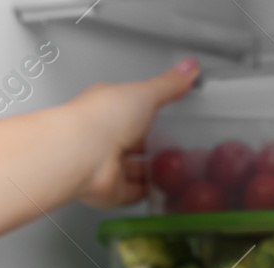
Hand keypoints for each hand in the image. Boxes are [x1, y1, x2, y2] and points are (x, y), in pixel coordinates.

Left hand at [69, 58, 199, 208]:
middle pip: (131, 142)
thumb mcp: (145, 93)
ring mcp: (106, 165)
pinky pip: (131, 193)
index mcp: (107, 107)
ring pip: (131, 169)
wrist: (83, 153)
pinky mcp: (110, 190)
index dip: (148, 111)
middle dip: (150, 145)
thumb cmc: (103, 118)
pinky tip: (160, 190)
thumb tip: (189, 68)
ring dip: (150, 171)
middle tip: (172, 146)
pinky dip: (146, 192)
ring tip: (173, 169)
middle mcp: (103, 137)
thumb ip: (169, 85)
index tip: (168, 113)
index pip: (130, 108)